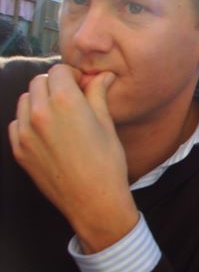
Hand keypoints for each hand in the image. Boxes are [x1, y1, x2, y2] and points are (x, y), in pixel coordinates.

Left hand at [8, 64, 138, 251]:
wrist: (93, 200)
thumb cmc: (107, 163)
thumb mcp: (107, 124)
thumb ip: (98, 94)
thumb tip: (103, 76)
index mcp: (65, 101)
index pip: (59, 71)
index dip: (73, 75)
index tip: (83, 85)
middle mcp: (40, 112)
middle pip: (40, 82)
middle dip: (56, 85)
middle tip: (73, 99)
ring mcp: (25, 132)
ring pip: (26, 100)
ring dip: (41, 100)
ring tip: (59, 116)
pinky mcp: (19, 149)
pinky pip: (17, 123)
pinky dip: (29, 121)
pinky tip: (48, 133)